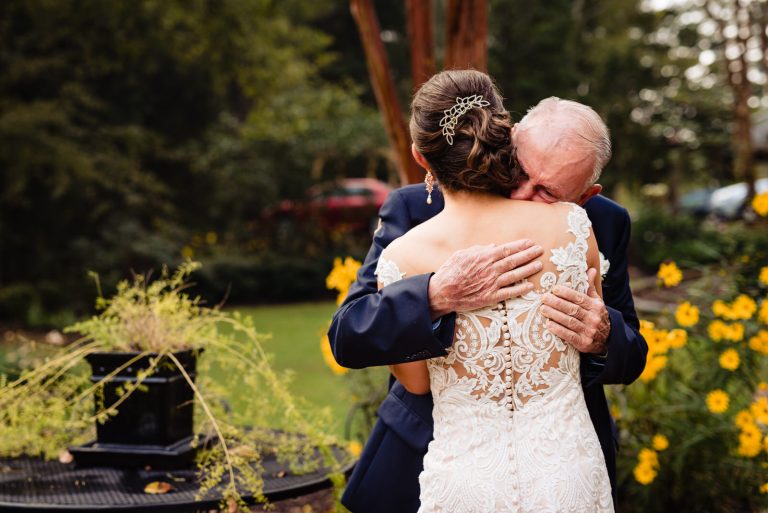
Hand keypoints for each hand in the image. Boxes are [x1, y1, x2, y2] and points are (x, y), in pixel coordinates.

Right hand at [428, 240, 543, 318]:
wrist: (442, 292)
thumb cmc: (450, 271)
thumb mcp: (462, 255)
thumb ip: (479, 250)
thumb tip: (493, 246)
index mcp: (484, 257)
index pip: (507, 249)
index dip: (520, 246)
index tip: (530, 242)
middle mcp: (491, 269)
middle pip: (514, 260)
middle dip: (528, 255)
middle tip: (540, 250)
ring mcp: (492, 284)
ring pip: (515, 275)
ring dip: (528, 270)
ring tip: (539, 265)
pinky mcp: (490, 297)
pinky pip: (509, 293)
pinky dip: (520, 289)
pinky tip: (530, 286)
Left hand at [540, 268, 609, 353]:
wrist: (607, 339)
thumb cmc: (596, 316)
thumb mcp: (596, 302)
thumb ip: (590, 287)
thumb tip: (590, 269)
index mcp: (596, 306)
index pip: (580, 298)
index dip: (567, 293)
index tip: (554, 288)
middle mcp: (593, 318)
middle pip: (573, 309)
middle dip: (557, 303)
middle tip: (544, 298)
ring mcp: (589, 332)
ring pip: (570, 322)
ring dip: (555, 315)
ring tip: (543, 309)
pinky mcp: (584, 343)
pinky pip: (569, 336)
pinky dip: (559, 330)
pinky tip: (549, 324)